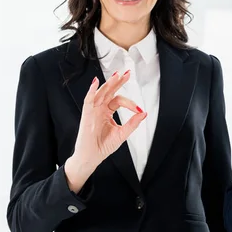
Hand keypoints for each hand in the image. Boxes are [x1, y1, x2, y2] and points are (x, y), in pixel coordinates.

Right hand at [65, 71, 146, 192]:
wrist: (91, 158)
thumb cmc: (103, 146)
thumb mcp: (122, 133)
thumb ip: (133, 123)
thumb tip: (144, 113)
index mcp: (107, 112)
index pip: (119, 100)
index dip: (130, 103)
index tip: (139, 110)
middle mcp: (100, 109)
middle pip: (110, 91)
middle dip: (118, 81)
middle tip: (127, 73)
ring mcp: (93, 111)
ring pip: (101, 93)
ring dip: (109, 83)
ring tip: (117, 75)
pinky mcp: (86, 115)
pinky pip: (88, 100)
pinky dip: (92, 91)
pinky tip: (96, 83)